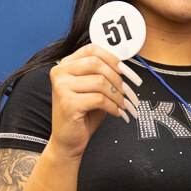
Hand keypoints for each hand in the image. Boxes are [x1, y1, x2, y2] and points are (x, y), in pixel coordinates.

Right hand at [49, 43, 140, 157]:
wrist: (68, 141)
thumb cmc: (82, 115)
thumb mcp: (93, 90)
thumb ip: (103, 75)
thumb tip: (124, 66)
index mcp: (66, 65)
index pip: (92, 49)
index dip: (113, 58)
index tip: (127, 72)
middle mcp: (60, 72)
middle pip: (97, 63)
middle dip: (118, 78)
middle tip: (129, 92)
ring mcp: (62, 87)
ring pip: (100, 81)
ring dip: (118, 95)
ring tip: (124, 105)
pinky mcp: (68, 103)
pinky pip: (99, 99)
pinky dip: (113, 107)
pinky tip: (117, 113)